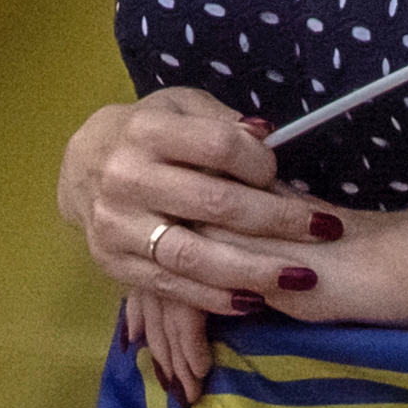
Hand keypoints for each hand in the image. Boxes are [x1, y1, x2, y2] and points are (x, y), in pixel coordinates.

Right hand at [56, 86, 348, 398]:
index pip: (218, 147)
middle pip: (213, 203)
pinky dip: (215, 297)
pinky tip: (254, 300)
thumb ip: (222, 122)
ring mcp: (116, 225)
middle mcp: (126, 177)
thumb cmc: (148, 132)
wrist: (82, 165)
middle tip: (325, 229)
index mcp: (146, 130)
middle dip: (277, 220)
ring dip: (252, 270)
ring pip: (193, 255)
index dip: (260, 162)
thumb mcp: (179, 107)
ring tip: (300, 277)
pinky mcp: (113, 263)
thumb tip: (267, 138)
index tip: (281, 172)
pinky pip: (172, 287)